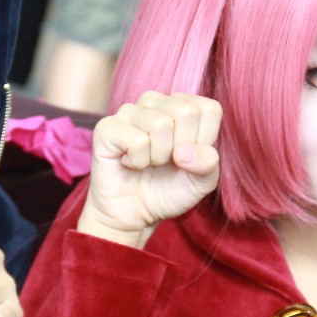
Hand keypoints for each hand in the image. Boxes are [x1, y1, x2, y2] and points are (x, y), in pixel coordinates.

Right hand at [79, 92, 221, 247]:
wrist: (135, 214)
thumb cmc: (168, 190)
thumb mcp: (201, 182)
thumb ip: (208, 163)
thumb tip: (186, 150)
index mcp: (183, 106)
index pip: (209, 109)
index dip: (204, 141)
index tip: (188, 156)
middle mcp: (156, 102)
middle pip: (186, 112)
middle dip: (181, 148)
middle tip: (166, 161)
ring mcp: (129, 111)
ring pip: (160, 124)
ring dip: (158, 156)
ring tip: (148, 162)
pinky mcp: (107, 127)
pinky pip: (136, 140)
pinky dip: (138, 161)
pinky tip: (129, 163)